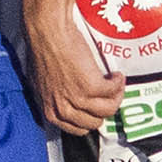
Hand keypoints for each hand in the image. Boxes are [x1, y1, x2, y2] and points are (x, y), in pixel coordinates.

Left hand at [23, 11, 118, 135]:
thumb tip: (66, 101)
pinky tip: (116, 74)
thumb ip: (53, 97)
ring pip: (108, 110)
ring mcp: (77, 99)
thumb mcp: (42, 82)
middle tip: (108, 92)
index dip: (90, 117)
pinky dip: (118, 82)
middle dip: (104, 108)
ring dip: (116, 96)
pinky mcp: (91, 86)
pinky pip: (114, 91)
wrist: (48, 31)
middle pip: (94, 123)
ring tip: (115, 82)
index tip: (96, 105)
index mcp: (50, 111)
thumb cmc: (43, 49)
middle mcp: (62, 109)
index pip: (77, 130)